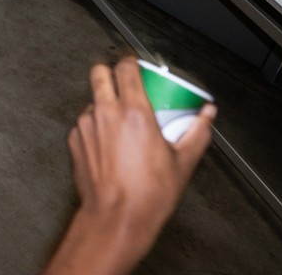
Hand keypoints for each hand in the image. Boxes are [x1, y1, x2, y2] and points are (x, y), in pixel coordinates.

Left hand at [68, 58, 214, 247]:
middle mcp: (105, 113)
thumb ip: (197, 131)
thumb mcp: (183, 161)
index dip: (131, 63)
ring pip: (91, 100)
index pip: (126, 68)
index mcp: (134, 112)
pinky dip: (94, 127)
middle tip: (123, 83)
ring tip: (119, 125)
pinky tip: (108, 145)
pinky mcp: (74, 140)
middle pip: (99, 72)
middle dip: (110, 73)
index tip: (136, 66)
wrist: (116, 217)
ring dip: (103, 104)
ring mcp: (86, 126)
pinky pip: (83, 123)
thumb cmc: (147, 194)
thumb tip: (207, 115)